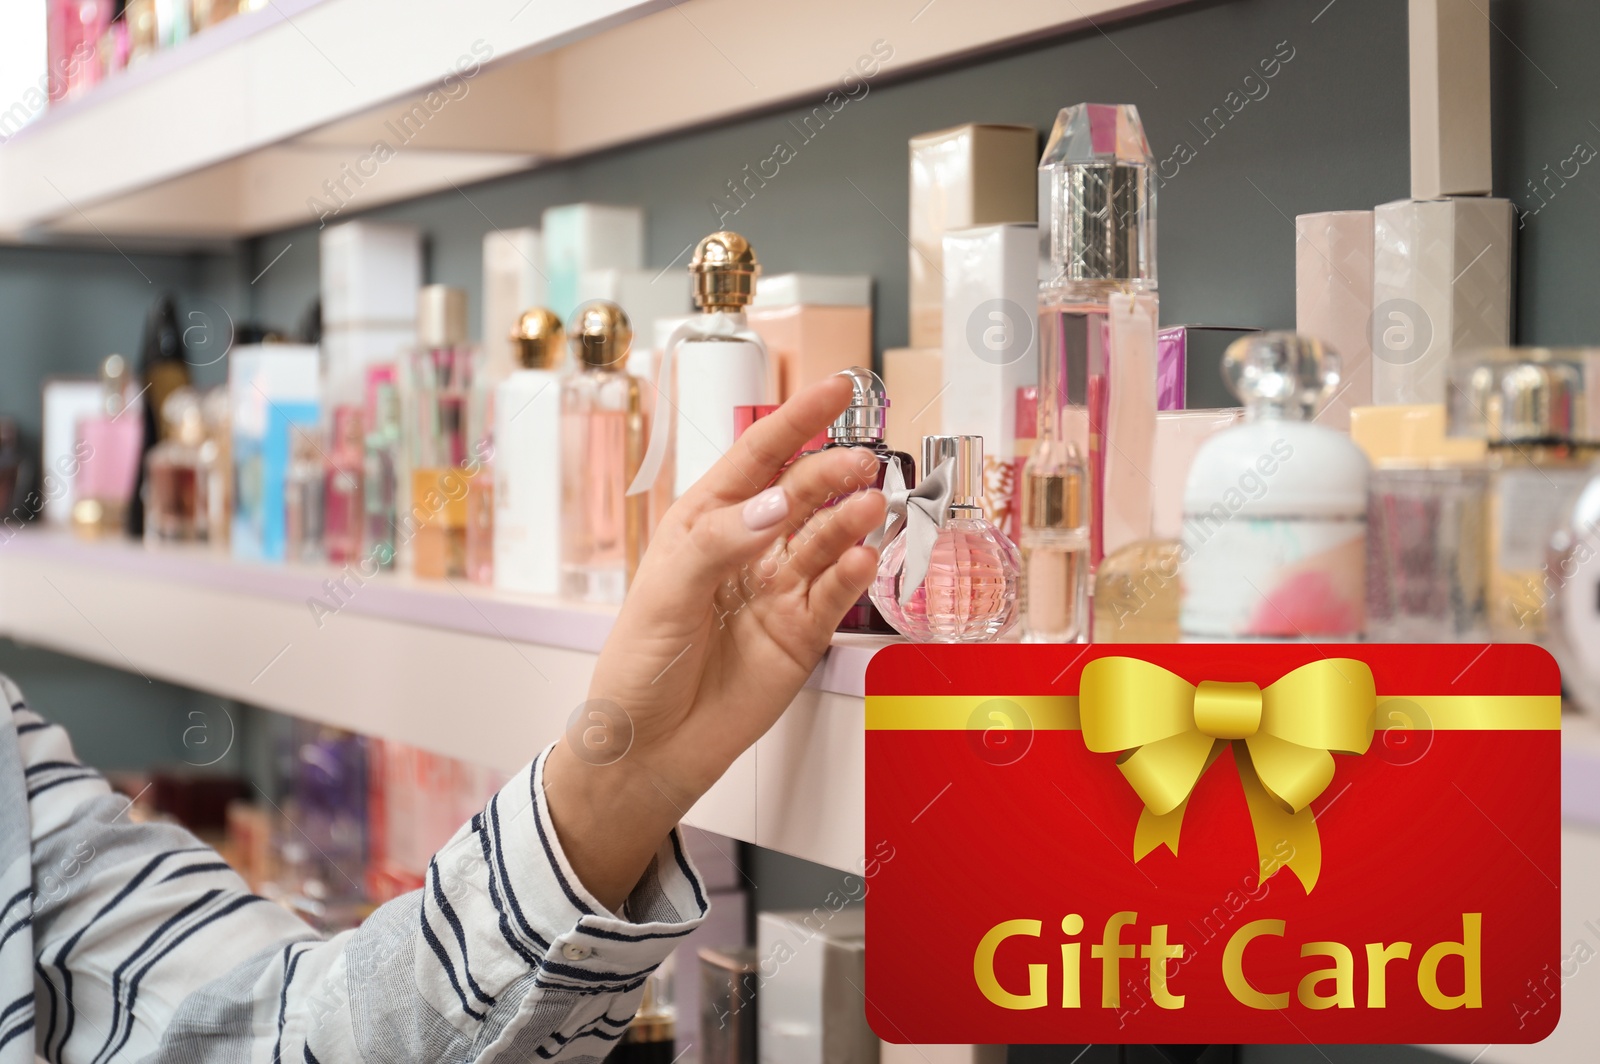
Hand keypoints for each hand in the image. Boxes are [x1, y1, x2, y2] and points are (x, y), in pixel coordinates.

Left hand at [545, 376, 887, 908]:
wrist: (649, 748)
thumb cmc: (639, 667)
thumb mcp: (665, 594)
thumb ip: (721, 543)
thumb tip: (775, 504)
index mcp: (705, 523)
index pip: (757, 458)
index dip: (797, 421)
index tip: (836, 388)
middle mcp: (748, 549)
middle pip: (800, 494)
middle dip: (830, 472)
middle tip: (860, 464)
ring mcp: (778, 590)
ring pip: (825, 540)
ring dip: (848, 519)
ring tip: (869, 506)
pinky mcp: (802, 633)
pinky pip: (834, 593)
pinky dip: (852, 573)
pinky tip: (865, 557)